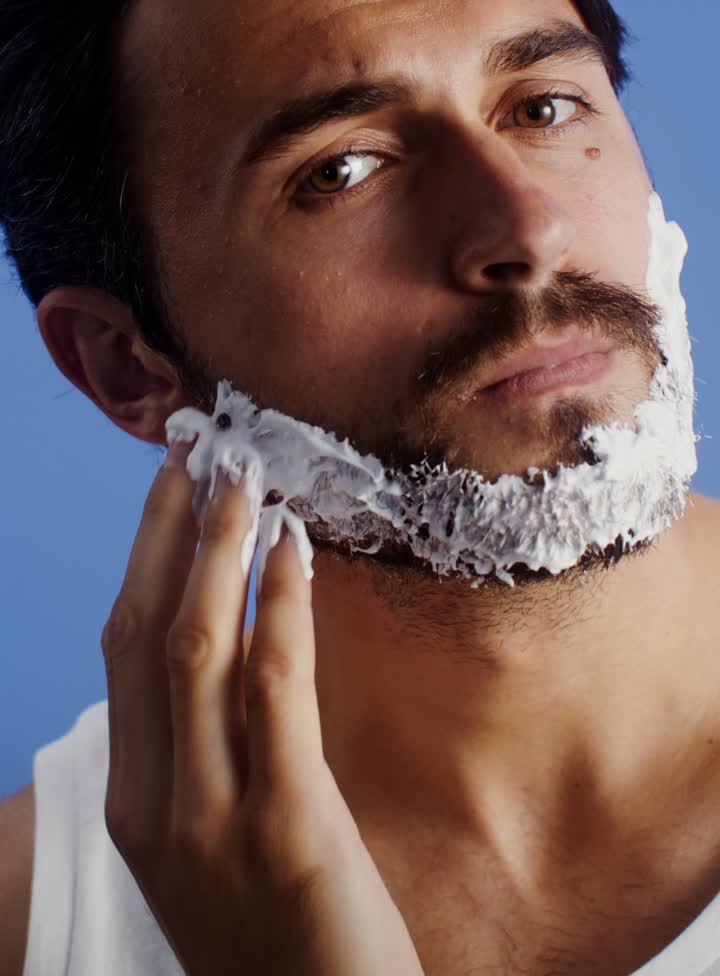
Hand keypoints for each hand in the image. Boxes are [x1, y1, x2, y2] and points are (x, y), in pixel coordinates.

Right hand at [101, 444, 424, 975]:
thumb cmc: (277, 931)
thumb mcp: (214, 839)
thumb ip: (209, 745)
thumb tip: (238, 631)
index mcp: (135, 803)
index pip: (122, 650)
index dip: (143, 557)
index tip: (169, 485)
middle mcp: (158, 804)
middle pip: (147, 632)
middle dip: (168, 531)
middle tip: (200, 451)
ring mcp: (216, 817)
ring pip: (199, 648)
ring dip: (218, 549)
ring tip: (243, 477)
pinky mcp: (289, 827)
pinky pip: (276, 691)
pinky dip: (280, 609)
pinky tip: (293, 551)